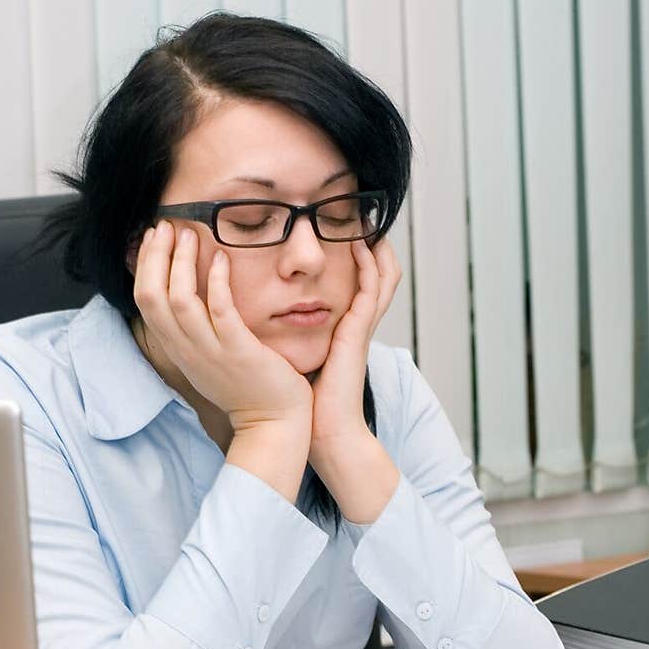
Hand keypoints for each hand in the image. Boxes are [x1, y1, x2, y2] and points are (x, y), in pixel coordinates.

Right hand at [133, 221, 312, 430]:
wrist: (272, 423)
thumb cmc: (245, 385)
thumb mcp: (207, 356)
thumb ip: (192, 328)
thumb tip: (183, 293)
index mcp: (176, 348)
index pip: (144, 300)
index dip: (144, 265)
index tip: (153, 237)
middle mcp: (186, 349)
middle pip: (151, 296)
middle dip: (155, 256)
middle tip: (166, 225)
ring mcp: (210, 351)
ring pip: (178, 300)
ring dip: (180, 262)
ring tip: (189, 234)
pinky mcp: (238, 351)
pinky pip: (219, 310)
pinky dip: (216, 281)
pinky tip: (221, 258)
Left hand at [308, 234, 401, 460]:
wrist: (319, 430)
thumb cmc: (304, 401)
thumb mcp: (298, 358)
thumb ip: (291, 338)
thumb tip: (265, 322)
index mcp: (343, 330)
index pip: (359, 285)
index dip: (359, 258)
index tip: (343, 231)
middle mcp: (356, 325)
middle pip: (379, 275)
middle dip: (375, 246)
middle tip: (365, 218)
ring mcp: (360, 328)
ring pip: (383, 277)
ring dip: (377, 248)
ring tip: (367, 222)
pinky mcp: (357, 334)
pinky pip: (371, 291)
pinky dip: (369, 266)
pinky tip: (359, 246)